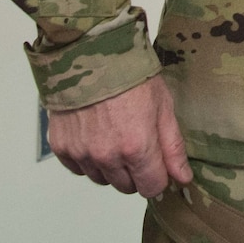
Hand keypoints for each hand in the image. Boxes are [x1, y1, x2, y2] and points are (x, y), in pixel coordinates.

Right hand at [45, 74, 192, 197]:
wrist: (90, 55)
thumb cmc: (131, 77)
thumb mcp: (163, 108)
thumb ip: (172, 148)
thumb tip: (183, 178)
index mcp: (136, 148)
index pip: (151, 187)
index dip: (158, 177)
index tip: (159, 164)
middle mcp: (106, 156)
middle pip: (126, 186)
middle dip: (136, 172)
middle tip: (137, 143)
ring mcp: (81, 153)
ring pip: (101, 179)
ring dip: (111, 166)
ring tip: (115, 135)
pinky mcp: (60, 147)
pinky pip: (78, 168)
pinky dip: (88, 158)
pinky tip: (96, 135)